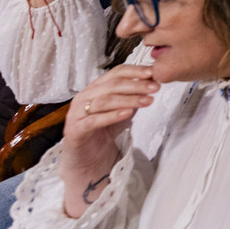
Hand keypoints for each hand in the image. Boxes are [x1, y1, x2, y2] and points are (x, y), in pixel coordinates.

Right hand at [60, 65, 158, 216]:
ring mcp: (77, 113)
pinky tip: (128, 113)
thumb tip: (152, 82)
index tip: (152, 72)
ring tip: (147, 101)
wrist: (89, 157)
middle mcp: (84, 97)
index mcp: (95, 88)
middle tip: (154, 87)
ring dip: (129, 100)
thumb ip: (134, 96)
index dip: (135, 71)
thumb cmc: (105, 130)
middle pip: (112, 85)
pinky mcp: (75, 130)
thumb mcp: (124, 109)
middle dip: (136, 85)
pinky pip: (94, 120)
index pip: (116, 73)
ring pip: (104, 101)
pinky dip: (112, 115)